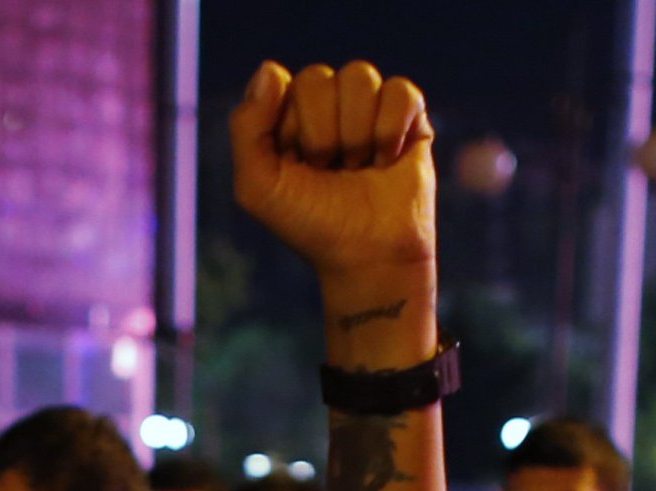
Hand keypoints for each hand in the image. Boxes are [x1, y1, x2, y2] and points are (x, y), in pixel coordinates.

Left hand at [231, 62, 435, 302]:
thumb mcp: (257, 187)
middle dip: (321, 136)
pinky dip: (390, 132)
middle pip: (318, 77)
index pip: (281, 85)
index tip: (296, 166)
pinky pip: (400, 92)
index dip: (290, 129)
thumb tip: (272, 68)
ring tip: (359, 167)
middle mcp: (327, 103)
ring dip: (356, 135)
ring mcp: (368, 106)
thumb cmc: (310, 225)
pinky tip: (387, 160)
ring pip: (359, 76)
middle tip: (329, 171)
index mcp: (287, 113)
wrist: (367, 258)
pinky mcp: (409, 115)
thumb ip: (245, 127)